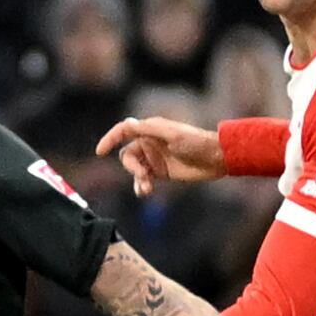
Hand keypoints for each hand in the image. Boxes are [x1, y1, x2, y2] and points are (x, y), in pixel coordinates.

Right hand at [96, 115, 224, 195]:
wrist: (215, 158)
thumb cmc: (195, 142)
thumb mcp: (171, 135)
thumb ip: (147, 130)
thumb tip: (126, 124)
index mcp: (150, 130)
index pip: (123, 131)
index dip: (110, 139)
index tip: (100, 152)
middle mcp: (150, 143)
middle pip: (127, 156)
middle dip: (132, 168)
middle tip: (144, 177)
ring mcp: (155, 159)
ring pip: (134, 170)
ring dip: (137, 179)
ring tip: (146, 189)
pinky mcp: (161, 173)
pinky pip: (144, 180)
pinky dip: (142, 186)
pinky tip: (146, 191)